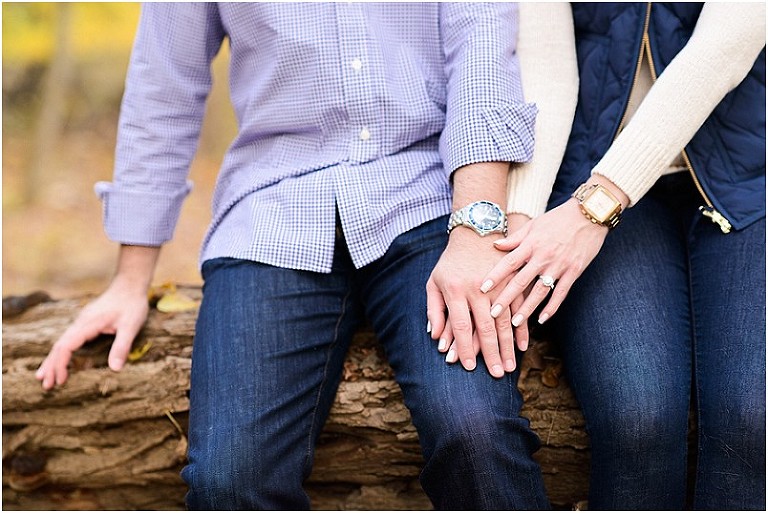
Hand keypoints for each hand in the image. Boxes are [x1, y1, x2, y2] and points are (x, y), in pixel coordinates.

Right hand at [35, 279, 149, 389]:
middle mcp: (80, 323)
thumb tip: (115, 369)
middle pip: (59, 345)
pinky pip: (69, 339)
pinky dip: (62, 352)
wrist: (130, 284)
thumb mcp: (131, 325)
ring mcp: (82, 322)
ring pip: (62, 342)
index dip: (60, 364)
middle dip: (51, 366)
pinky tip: (61, 360)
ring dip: (53, 360)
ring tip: (45, 377)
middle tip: (46, 385)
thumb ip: (122, 346)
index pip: (66, 346)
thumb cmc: (132, 304)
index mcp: (88, 324)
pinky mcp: (86, 323)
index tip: (59, 380)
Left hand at [426, 214, 530, 377]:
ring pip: (505, 320)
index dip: (465, 347)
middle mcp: (477, 289)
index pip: (460, 324)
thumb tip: (437, 339)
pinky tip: (524, 345)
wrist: (475, 233)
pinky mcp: (511, 282)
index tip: (469, 367)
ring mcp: (497, 285)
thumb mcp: (434, 282)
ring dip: (509, 346)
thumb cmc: (450, 263)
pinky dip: (522, 329)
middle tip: (497, 375)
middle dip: (491, 353)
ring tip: (511, 366)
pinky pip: (519, 309)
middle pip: (485, 327)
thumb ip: (434, 310)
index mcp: (455, 290)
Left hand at [480, 199, 608, 325]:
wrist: (590, 214)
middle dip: (506, 299)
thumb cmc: (559, 218)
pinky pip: (561, 293)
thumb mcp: (534, 224)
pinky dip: (552, 307)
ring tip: (515, 323)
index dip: (495, 276)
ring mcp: (559, 265)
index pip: (509, 263)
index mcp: (531, 244)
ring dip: (527, 309)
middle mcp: (543, 256)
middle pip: (521, 281)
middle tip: (493, 314)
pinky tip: (542, 319)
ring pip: (540, 291)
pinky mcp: (574, 271)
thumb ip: (515, 238)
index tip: (482, 289)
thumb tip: (495, 245)